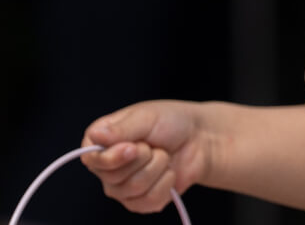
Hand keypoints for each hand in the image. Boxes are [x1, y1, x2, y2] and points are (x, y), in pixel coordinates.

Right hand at [81, 100, 207, 213]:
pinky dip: (165, 183)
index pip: (91, 159)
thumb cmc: (172, 121)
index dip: (111, 158)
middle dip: (144, 157)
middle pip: (113, 177)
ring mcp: (122, 187)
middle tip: (154, 143)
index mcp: (104, 140)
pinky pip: (147, 202)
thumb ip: (120, 129)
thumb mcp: (147, 117)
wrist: (199, 138)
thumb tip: (94, 135)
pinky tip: (169, 171)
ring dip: (157, 167)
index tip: (132, 148)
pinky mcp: (140, 202)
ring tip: (163, 154)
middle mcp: (108, 166)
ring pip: (133, 189)